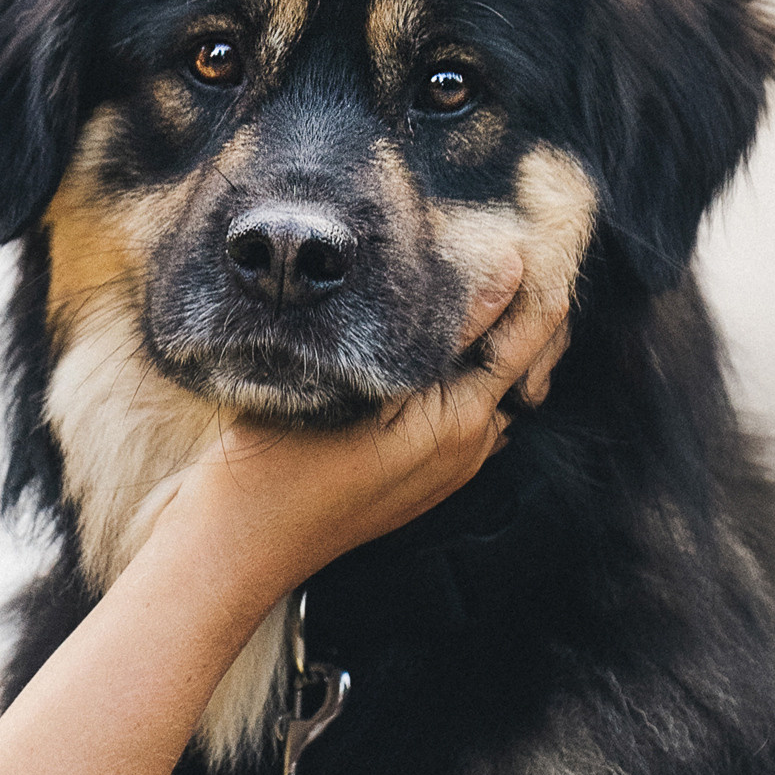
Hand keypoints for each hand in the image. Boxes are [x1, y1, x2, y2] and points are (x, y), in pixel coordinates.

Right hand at [143, 253, 569, 614]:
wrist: (239, 542)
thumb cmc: (281, 464)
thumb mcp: (363, 384)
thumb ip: (446, 330)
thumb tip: (511, 273)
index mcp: (464, 423)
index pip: (530, 336)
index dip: (534, 281)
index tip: (526, 232)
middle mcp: (471, 449)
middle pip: (517, 360)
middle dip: (512, 307)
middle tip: (489, 247)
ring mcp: (448, 468)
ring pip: (487, 383)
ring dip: (482, 340)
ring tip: (453, 284)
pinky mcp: (422, 476)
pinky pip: (459, 411)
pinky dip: (455, 372)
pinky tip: (417, 346)